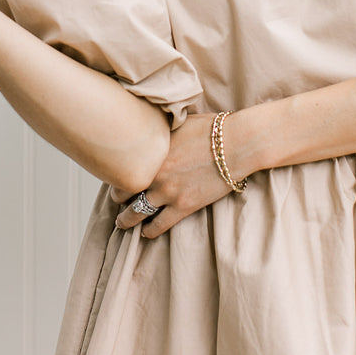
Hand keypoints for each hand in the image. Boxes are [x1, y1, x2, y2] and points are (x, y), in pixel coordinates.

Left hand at [111, 112, 235, 238]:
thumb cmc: (213, 128)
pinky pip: (159, 225)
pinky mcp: (184, 206)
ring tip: (123, 222)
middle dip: (119, 196)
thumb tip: (155, 127)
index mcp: (151, 151)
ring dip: (126, 219)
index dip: (118, 172)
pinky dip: (149, 231)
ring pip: (135, 213)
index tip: (118, 175)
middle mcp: (154, 173)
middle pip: (123, 191)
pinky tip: (146, 233)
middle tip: (118, 199)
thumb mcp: (180, 122)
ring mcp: (168, 191)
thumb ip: (163, 131)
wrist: (237, 143)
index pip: (122, 166)